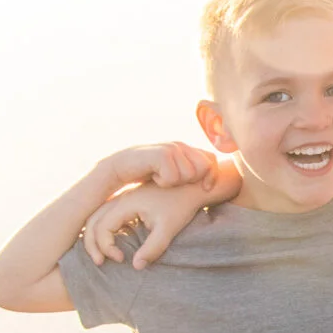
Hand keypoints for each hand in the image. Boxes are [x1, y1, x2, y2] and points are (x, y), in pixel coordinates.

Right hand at [82, 171, 228, 269]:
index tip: (121, 259)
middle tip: (101, 263)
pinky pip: (107, 215)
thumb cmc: (181, 206)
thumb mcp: (169, 228)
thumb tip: (136, 266)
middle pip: (92, 221)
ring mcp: (124, 198)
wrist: (193, 185)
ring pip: (97, 217)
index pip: (102, 228)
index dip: (106, 247)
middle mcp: (120, 199)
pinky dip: (103, 229)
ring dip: (95, 236)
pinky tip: (113, 242)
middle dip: (92, 244)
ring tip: (102, 256)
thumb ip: (153, 248)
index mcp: (126, 203)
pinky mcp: (130, 201)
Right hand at [102, 142, 218, 192]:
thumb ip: (191, 171)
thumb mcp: (173, 172)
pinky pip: (173, 177)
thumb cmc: (148, 174)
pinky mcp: (161, 153)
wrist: (118, 168)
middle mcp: (181, 145)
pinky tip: (153, 176)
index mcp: (187, 148)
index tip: (205, 188)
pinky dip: (163, 182)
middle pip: (204, 168)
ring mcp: (171, 147)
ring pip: (189, 175)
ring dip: (174, 182)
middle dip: (192, 180)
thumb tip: (213, 184)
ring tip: (160, 177)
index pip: (212, 160)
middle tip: (174, 180)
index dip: (212, 176)